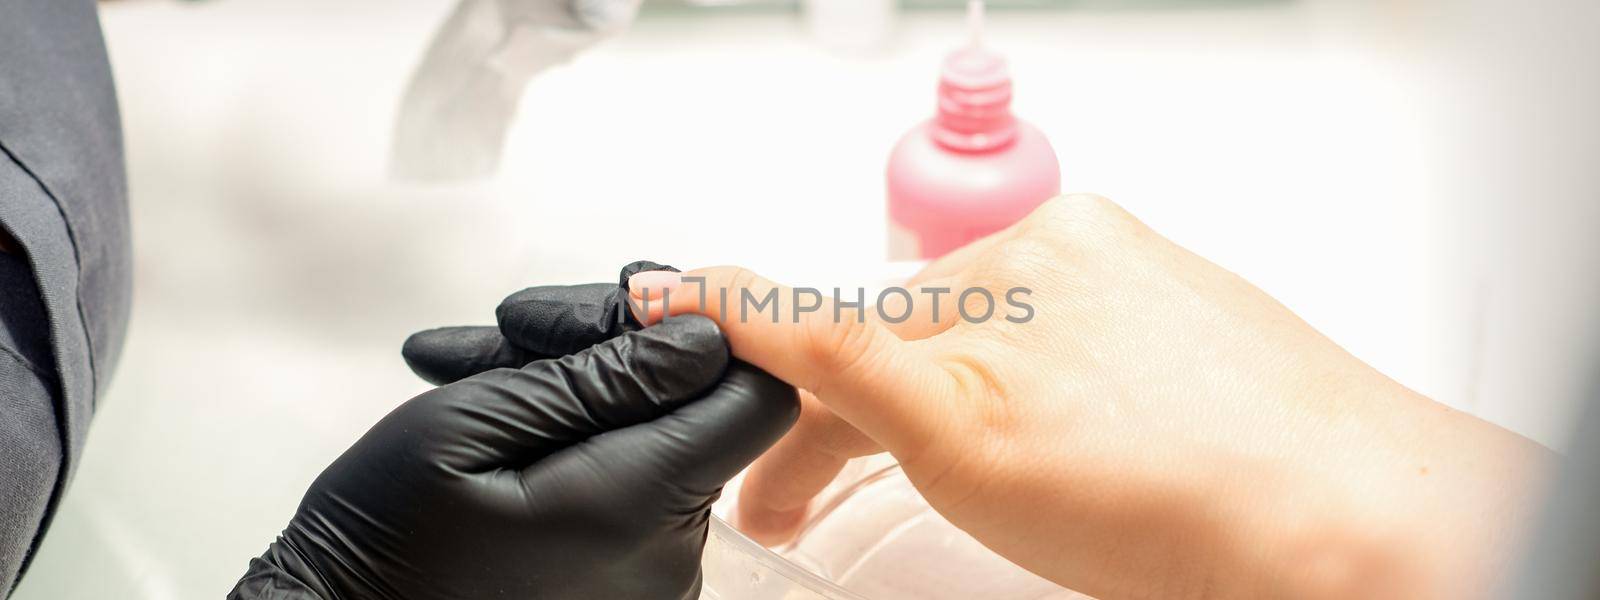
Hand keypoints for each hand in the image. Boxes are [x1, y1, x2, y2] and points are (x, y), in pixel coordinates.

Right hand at [230, 263, 798, 599]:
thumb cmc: (382, 541)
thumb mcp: (470, 424)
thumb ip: (598, 376)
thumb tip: (702, 334)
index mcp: (638, 506)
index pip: (755, 399)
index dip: (707, 337)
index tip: (627, 315)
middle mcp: (668, 558)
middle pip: (695, 414)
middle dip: (613, 356)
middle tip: (512, 336)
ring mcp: (650, 583)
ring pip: (655, 444)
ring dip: (580, 396)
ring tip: (480, 377)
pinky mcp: (625, 591)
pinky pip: (630, 492)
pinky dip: (576, 447)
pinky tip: (500, 425)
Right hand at [628, 195, 1553, 598]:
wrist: (1356, 536)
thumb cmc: (1183, 498)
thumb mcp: (960, 434)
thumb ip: (831, 357)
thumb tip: (720, 292)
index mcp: (1019, 252)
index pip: (850, 325)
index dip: (773, 390)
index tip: (713, 390)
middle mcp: (1080, 254)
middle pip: (914, 341)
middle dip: (845, 425)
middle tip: (800, 500)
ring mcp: (1138, 292)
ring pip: (982, 354)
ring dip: (924, 418)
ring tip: (911, 490)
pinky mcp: (1186, 333)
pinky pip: (1058, 363)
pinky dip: (1009, 407)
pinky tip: (1028, 458)